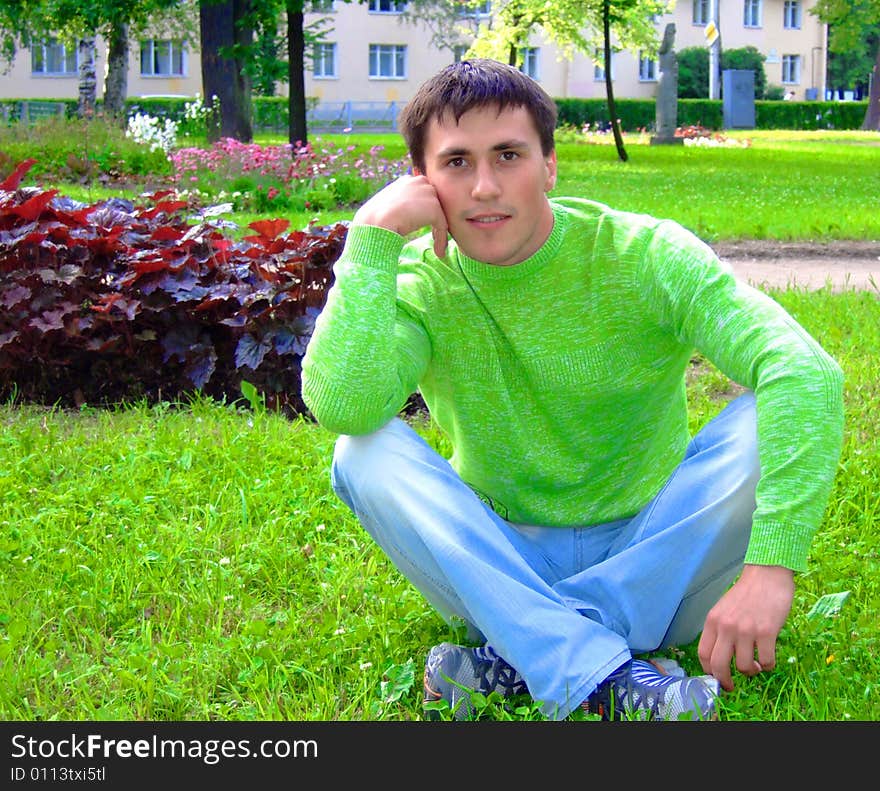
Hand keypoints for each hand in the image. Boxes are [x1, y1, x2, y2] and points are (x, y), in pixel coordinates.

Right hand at [352, 174, 448, 257]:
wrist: (374, 223)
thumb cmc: (375, 219)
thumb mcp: (389, 206)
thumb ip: (402, 206)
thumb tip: (409, 216)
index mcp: (407, 180)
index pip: (423, 195)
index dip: (425, 212)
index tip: (423, 227)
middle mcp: (419, 182)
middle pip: (435, 202)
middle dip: (434, 219)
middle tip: (434, 237)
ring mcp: (427, 193)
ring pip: (439, 215)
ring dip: (439, 232)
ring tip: (436, 247)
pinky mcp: (433, 207)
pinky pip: (442, 226)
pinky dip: (441, 240)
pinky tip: (439, 253)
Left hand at [697, 564, 794, 691]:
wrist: (767, 575)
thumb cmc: (746, 594)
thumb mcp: (724, 609)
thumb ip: (719, 630)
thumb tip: (720, 659)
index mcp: (712, 621)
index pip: (703, 654)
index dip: (708, 671)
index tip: (716, 678)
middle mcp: (726, 626)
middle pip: (718, 666)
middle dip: (724, 681)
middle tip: (731, 686)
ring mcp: (746, 630)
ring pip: (744, 667)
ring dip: (750, 671)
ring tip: (755, 664)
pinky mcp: (766, 632)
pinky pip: (766, 662)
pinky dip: (768, 665)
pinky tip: (767, 657)